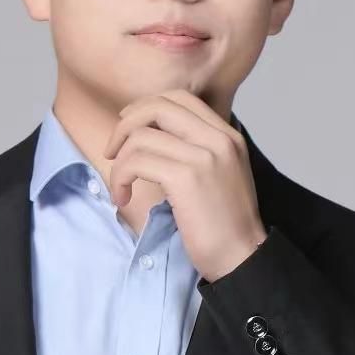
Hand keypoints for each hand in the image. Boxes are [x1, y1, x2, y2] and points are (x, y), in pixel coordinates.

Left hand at [102, 89, 267, 282]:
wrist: (243, 257)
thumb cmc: (225, 225)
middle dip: (124, 126)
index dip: (145, 108)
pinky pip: (136, 162)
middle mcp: (218, 139)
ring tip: (121, 187)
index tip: (129, 130)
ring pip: (140, 137)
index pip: (179, 97)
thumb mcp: (219, 174)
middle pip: (157, 105)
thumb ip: (195, 150)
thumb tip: (150, 136)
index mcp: (227, 135)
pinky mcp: (186, 178)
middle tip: (112, 152)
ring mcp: (204, 156)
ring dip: (119, 164)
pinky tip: (124, 198)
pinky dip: (120, 178)